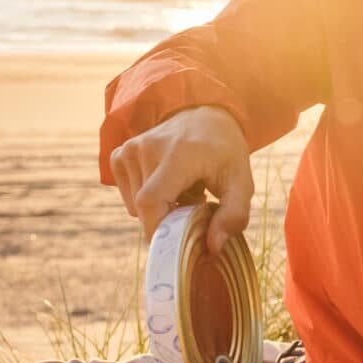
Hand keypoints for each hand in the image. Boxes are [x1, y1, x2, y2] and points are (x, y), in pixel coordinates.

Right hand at [109, 106, 251, 251]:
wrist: (205, 116)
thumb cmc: (225, 152)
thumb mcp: (241, 182)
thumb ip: (234, 214)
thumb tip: (214, 246)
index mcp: (177, 154)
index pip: (151, 202)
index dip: (159, 230)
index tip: (179, 243)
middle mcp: (147, 148)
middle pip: (144, 208)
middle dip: (168, 218)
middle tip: (195, 205)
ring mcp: (130, 149)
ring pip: (136, 204)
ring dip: (159, 207)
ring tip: (183, 190)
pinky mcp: (120, 153)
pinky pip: (128, 194)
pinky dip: (147, 197)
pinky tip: (166, 182)